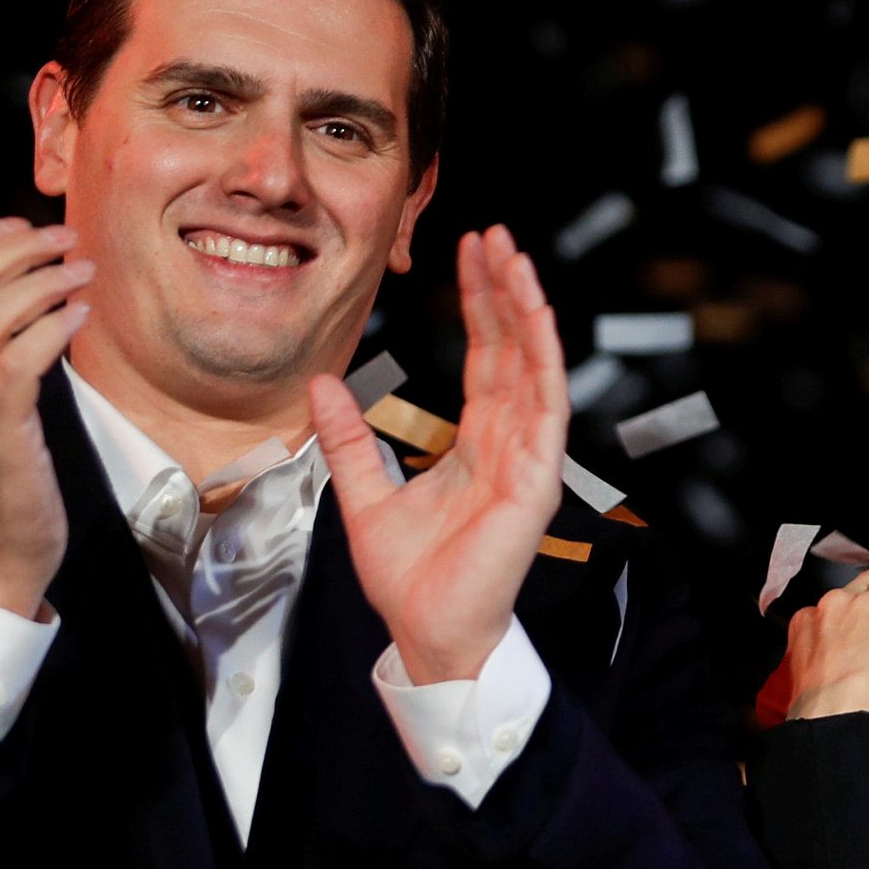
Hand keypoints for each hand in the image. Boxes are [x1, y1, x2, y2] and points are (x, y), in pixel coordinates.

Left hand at [308, 226, 566, 681]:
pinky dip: (543, 361)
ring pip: (534, 368)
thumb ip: (347, 439)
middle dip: (505, 290)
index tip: (469, 253)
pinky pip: (545, 409)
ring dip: (528, 311)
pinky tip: (538, 318)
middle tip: (494, 235)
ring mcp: (527, 460)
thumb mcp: (363, 495)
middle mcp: (508, 443)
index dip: (479, 305)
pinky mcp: (536, 481)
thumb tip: (322, 383)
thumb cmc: (410, 580)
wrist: (427, 633)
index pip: (483, 359)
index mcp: (475, 445)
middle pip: (511, 350)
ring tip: (516, 258)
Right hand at [780, 558, 868, 721]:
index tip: (856, 609)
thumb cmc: (817, 701)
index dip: (848, 603)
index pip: (834, 601)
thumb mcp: (802, 670)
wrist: (836, 707)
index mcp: (811, 618)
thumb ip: (814, 656)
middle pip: (867, 580)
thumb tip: (825, 664)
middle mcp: (842, 603)